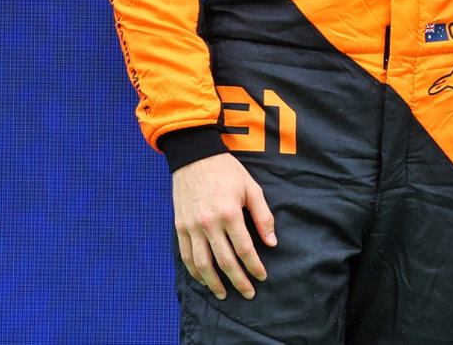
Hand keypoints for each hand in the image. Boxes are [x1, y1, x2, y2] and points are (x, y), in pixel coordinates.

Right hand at [172, 152, 276, 299]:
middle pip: (224, 261)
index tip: (262, 277)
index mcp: (230, 214)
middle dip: (238, 280)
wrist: (195, 158)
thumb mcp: (252, 188)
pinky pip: (186, 255)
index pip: (244, 249)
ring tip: (224, 294)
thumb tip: (272, 242)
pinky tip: (204, 279)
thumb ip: (263, 216)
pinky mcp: (180, 227)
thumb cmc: (228, 172)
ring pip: (202, 264)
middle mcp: (209, 224)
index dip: (254, 266)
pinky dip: (194, 271)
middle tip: (248, 294)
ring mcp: (191, 227)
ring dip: (214, 282)